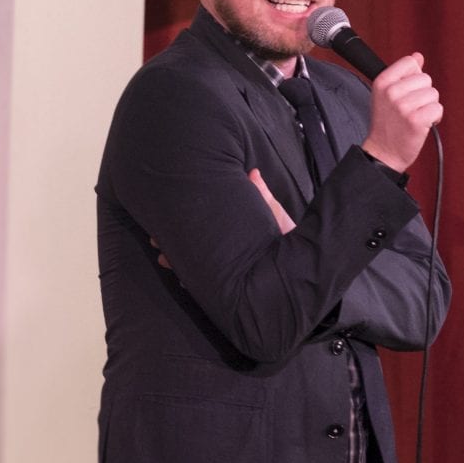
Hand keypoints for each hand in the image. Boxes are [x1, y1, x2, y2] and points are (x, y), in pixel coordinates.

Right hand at [151, 170, 293, 279]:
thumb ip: (263, 197)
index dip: (187, 226)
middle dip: (174, 245)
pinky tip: (182, 279)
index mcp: (235, 238)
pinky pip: (208, 287)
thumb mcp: (275, 217)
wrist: (306, 276)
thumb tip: (253, 172)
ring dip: (179, 263)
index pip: (206, 229)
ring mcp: (228, 273)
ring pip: (196, 268)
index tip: (169, 219)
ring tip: (164, 258)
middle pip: (195, 249)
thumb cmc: (291, 242)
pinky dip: (194, 283)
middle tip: (157, 239)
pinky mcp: (232, 290)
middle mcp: (228, 255)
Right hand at [360, 52, 441, 174]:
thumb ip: (403, 73)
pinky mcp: (416, 120)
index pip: (410, 62)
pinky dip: (435, 118)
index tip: (407, 92)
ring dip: (429, 107)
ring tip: (415, 117)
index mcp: (382, 81)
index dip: (414, 77)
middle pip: (425, 78)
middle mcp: (391, 92)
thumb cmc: (387, 123)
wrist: (383, 153)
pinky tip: (423, 125)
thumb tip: (418, 56)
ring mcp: (403, 106)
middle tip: (410, 109)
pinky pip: (438, 108)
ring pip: (433, 94)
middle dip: (423, 94)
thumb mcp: (387, 94)